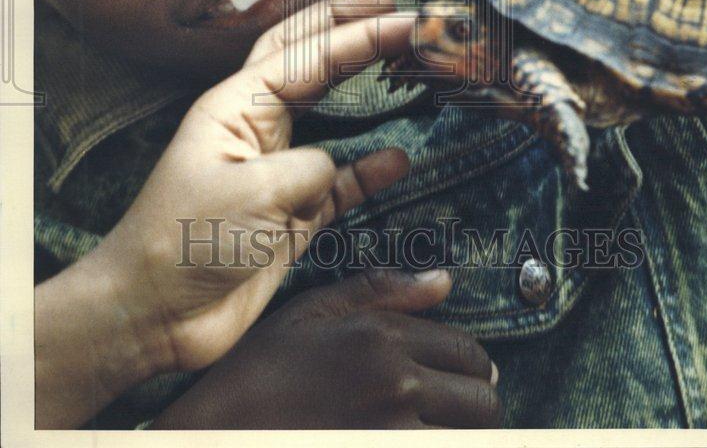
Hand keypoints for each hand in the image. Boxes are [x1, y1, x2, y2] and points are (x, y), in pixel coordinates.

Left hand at [35, 0, 413, 427]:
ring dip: (367, 91)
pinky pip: (341, 182)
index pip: (308, 53)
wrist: (154, 316)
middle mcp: (258, 125)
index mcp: (238, 104)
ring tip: (405, 68)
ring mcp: (277, 167)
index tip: (406, 21)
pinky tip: (398, 159)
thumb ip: (307, 169)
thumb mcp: (250, 193)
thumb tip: (338, 168)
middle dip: (351, 28)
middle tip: (396, 10)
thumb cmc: (182, 242)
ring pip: (331, 114)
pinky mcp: (292, 213)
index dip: (360, 34)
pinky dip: (371, 170)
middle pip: (310, 58)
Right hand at [153, 268, 500, 429]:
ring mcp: (393, 436)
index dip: (475, 365)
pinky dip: (437, 446)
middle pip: (482, 402)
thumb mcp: (312, 312)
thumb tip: (445, 280)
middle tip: (458, 407)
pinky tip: (415, 438)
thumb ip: (382, 290)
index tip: (469, 373)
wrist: (219, 435)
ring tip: (440, 427)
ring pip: (470, 439)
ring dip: (463, 434)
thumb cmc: (259, 371)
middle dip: (477, 403)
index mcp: (381, 338)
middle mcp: (397, 387)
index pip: (467, 352)